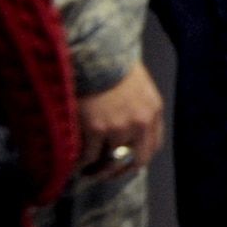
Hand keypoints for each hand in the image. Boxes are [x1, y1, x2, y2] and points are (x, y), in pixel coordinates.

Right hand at [79, 60, 162, 179]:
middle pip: (136, 160)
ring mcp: (119, 127)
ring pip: (110, 161)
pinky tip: (73, 161)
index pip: (153, 146)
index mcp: (153, 110)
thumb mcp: (136, 84)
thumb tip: (125, 128)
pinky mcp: (97, 129)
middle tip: (104, 174)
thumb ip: (136, 107)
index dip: (138, 159)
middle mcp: (141, 122)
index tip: (126, 165)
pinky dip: (80, 162)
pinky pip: (88, 156)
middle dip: (120, 172)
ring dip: (97, 169)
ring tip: (86, 170)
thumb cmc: (112, 62)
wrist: (95, 51)